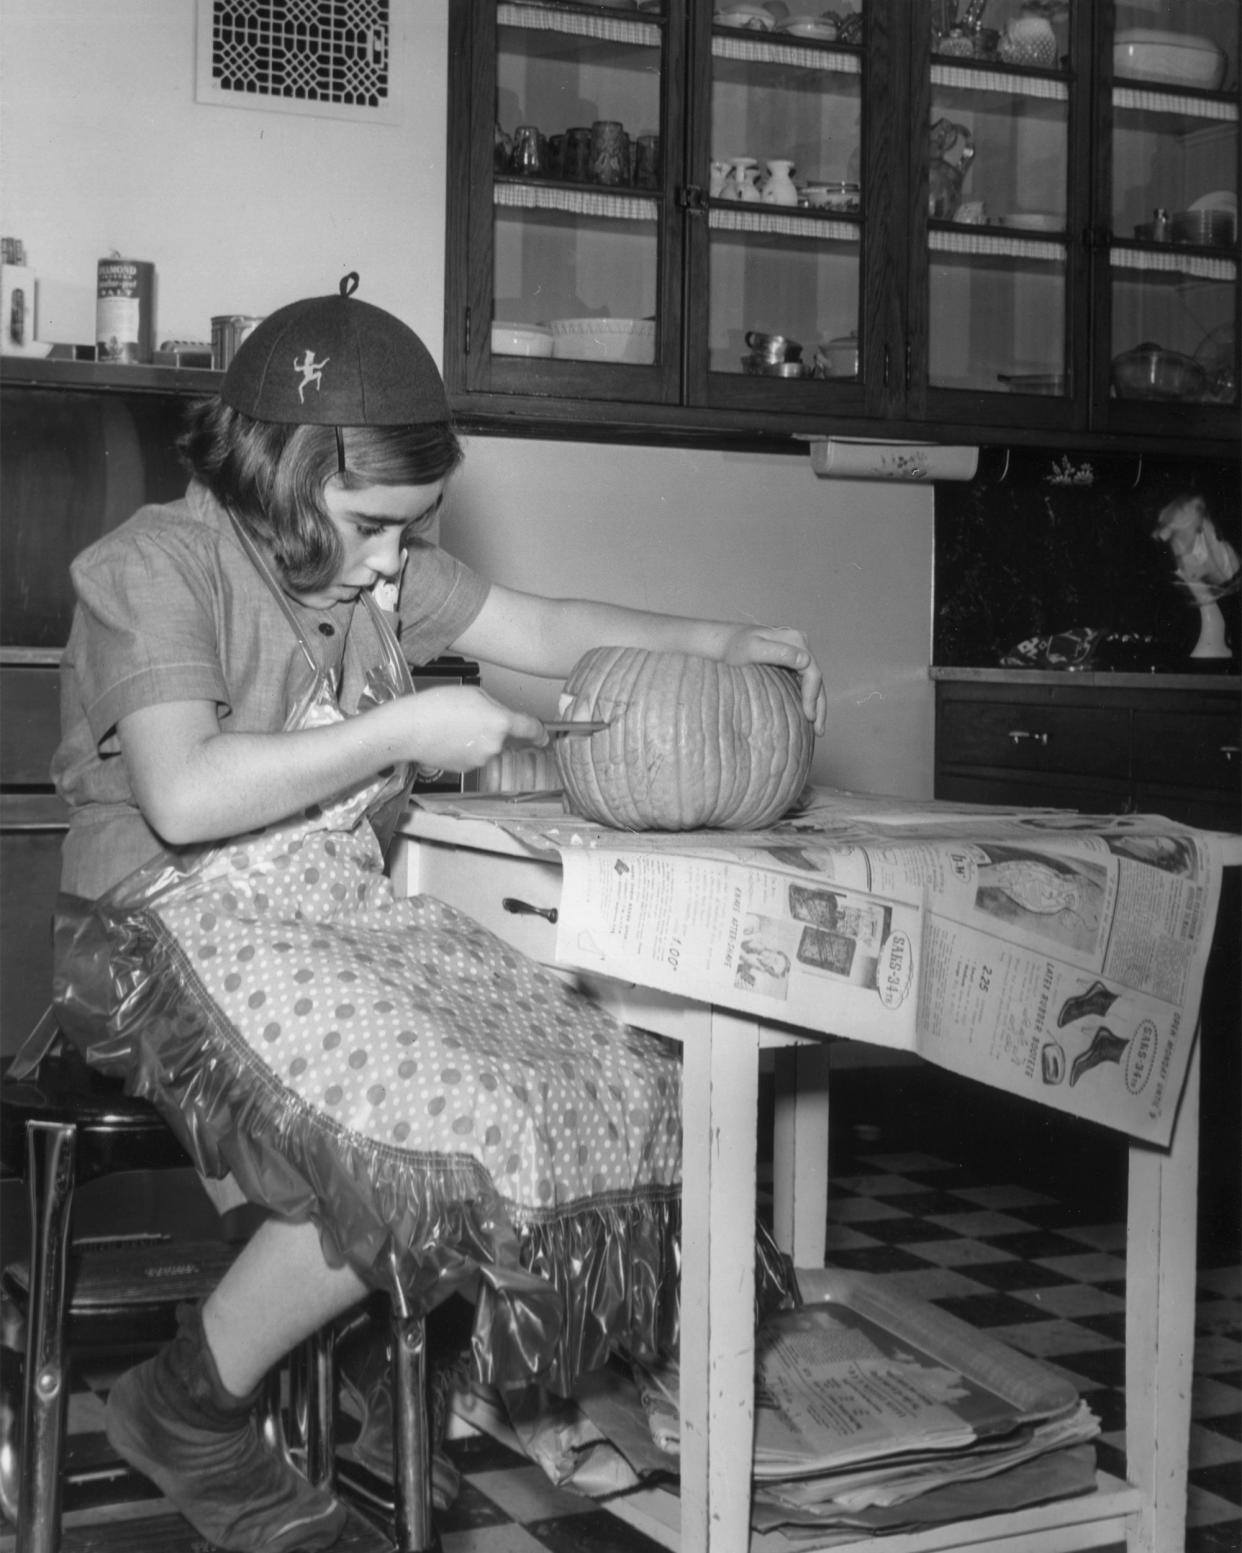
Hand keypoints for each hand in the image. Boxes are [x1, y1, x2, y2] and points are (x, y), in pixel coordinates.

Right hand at [400, 685, 545, 772]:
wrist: (410, 730)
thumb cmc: (438, 706)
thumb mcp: (474, 693)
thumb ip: (495, 707)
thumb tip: (501, 718)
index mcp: (501, 723)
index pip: (530, 729)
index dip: (539, 732)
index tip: (543, 736)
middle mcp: (494, 745)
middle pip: (503, 738)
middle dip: (493, 729)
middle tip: (469, 717)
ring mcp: (480, 760)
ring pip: (487, 748)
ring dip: (477, 739)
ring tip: (452, 727)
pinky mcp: (465, 770)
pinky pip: (472, 757)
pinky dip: (465, 749)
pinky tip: (447, 739)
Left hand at [721, 625, 826, 734]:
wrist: (724, 641)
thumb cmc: (734, 648)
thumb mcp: (753, 650)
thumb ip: (779, 653)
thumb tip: (806, 661)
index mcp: (795, 640)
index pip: (812, 673)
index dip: (813, 697)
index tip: (809, 718)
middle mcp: (800, 644)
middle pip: (816, 678)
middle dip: (819, 706)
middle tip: (819, 732)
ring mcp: (797, 652)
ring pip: (812, 682)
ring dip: (816, 705)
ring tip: (817, 730)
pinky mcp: (791, 661)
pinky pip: (804, 682)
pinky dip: (807, 699)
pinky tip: (806, 716)